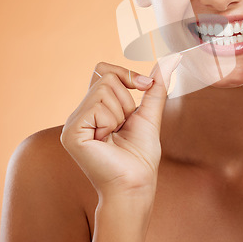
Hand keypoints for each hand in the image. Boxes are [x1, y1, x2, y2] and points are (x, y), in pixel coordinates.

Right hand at [60, 53, 181, 202]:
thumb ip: (156, 86)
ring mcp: (72, 123)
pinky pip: (97, 106)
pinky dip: (111, 122)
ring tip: (115, 135)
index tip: (146, 86)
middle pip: (107, 77)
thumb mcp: (150, 113)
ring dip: (121, 113)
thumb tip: (172, 58)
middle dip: (127, 100)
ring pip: (104, 89)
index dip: (127, 73)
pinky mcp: (71, 132)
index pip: (103, 70)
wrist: (136, 183)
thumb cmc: (141, 156)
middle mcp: (80, 113)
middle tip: (124, 126)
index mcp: (94, 109)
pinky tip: (106, 141)